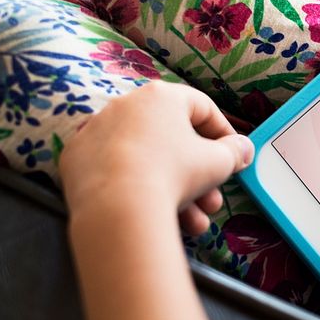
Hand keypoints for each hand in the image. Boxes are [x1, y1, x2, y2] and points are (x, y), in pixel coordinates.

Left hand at [59, 82, 253, 235]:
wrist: (118, 207)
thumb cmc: (175, 173)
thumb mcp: (219, 162)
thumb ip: (235, 151)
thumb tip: (244, 148)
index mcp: (161, 96)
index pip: (202, 108)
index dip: (224, 134)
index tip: (234, 157)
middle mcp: (125, 105)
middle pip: (172, 140)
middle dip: (198, 176)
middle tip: (212, 201)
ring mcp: (95, 130)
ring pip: (145, 160)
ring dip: (173, 190)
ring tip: (192, 223)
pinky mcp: (75, 159)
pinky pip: (114, 172)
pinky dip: (134, 189)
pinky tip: (151, 212)